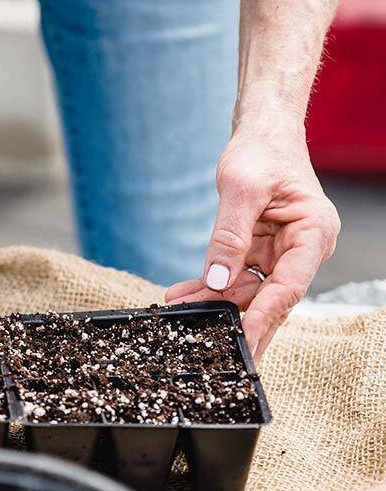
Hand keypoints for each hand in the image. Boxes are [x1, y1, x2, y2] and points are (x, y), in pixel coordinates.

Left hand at [165, 123, 338, 360]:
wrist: (261, 136)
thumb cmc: (261, 153)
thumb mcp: (241, 188)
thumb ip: (228, 235)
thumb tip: (216, 281)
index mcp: (312, 234)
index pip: (290, 286)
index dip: (266, 316)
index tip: (245, 340)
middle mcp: (300, 250)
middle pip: (270, 298)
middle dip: (240, 324)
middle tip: (216, 354)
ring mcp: (278, 254)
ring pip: (246, 292)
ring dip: (213, 305)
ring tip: (178, 313)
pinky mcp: (257, 252)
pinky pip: (232, 278)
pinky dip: (207, 287)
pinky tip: (179, 296)